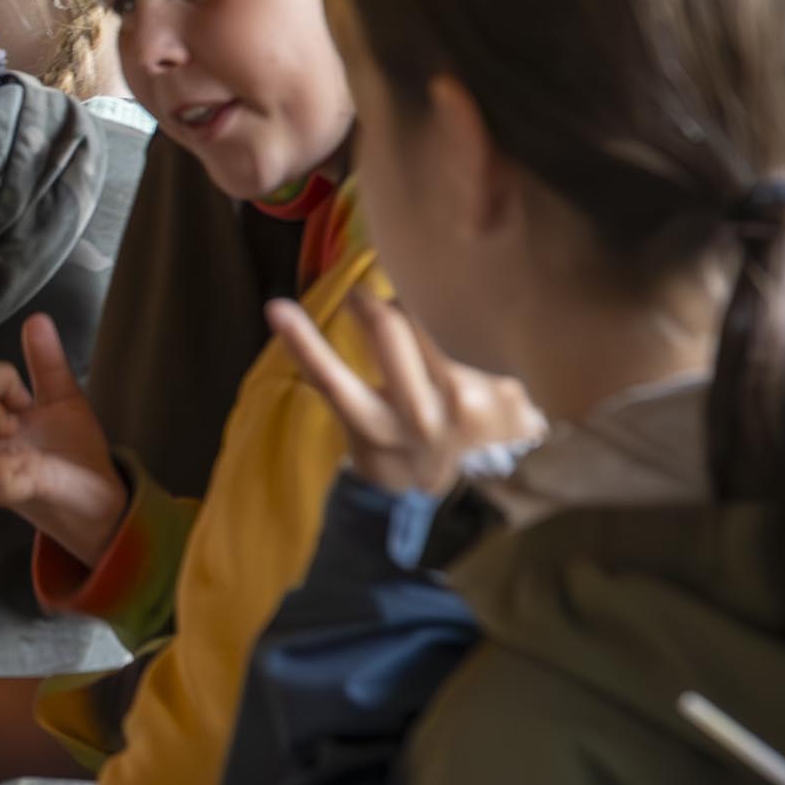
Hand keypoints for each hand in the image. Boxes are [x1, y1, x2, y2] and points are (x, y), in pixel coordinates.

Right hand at [0, 313, 126, 568]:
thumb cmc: (71, 453)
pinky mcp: (23, 494)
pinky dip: (7, 467)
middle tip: (23, 403)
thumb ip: (47, 363)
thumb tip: (37, 319)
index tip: (11, 385)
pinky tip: (32, 463)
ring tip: (21, 426)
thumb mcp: (61, 400)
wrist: (101, 502)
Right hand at [265, 288, 536, 496]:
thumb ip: (346, 397)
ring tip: (420, 324)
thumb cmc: (409, 451)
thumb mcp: (366, 438)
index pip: (330, 379)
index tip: (277, 307)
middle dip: (371, 302)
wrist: (477, 488)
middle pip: (388, 326)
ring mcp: (468, 403)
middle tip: (365, 296)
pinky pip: (479, 341)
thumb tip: (289, 324)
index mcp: (376, 428)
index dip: (301, 341)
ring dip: (419, 313)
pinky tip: (477, 359)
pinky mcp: (507, 393)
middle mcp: (420, 415)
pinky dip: (470, 341)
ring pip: (432, 323)